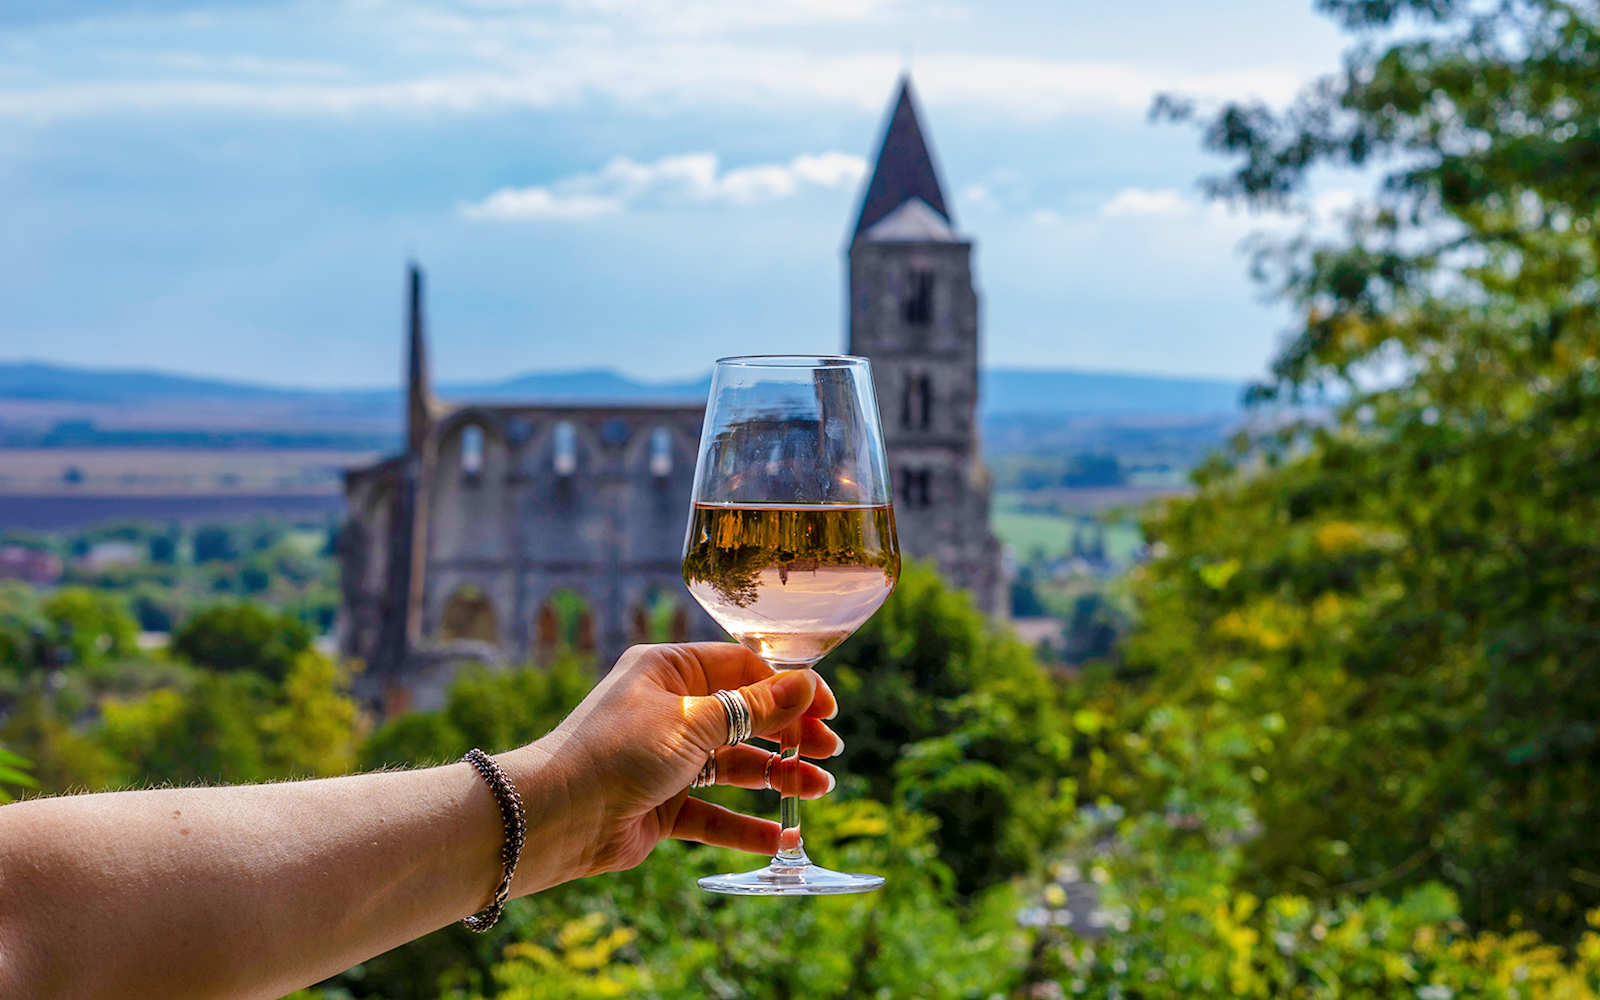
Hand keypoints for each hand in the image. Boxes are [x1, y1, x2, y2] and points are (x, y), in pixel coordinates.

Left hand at [516, 642, 841, 888]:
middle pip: (745, 719)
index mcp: (669, 671)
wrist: (555, 816)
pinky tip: (779, 836)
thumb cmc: (618, 752)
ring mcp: (666, 760)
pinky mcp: (661, 806)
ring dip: (776, 778)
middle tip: (829, 753)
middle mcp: (670, 711)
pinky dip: (744, 825)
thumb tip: (805, 685)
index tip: (827, 709)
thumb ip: (752, 709)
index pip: (743, 669)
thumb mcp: (693, 722)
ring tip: (818, 790)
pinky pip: (713, 814)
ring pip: (735, 767)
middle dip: (789, 735)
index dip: (789, 688)